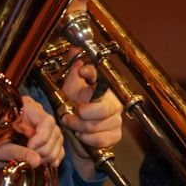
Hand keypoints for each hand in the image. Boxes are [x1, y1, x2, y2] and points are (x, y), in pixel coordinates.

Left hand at [0, 96, 64, 168]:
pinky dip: (55, 156)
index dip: (42, 137)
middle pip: (54, 131)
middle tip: (33, 158)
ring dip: (50, 154)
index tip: (30, 147)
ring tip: (36, 161)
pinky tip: (48, 163)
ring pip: (58, 139)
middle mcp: (37, 114)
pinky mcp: (45, 137)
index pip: (46, 121)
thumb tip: (36, 161)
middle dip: (46, 148)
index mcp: (25, 108)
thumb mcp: (0, 147)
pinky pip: (58, 146)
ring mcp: (42, 126)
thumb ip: (18, 152)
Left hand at [61, 60, 122, 177]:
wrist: (75, 135)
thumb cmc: (73, 109)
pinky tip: (82, 135)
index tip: (81, 72)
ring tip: (73, 125)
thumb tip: (75, 47)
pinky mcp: (115, 136)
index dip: (90, 74)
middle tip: (69, 115)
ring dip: (80, 127)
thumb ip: (74, 67)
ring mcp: (116, 121)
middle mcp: (113, 104)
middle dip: (82, 114)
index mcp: (103, 89)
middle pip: (104, 109)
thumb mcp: (70, 87)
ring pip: (98, 126)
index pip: (100, 76)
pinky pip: (102, 139)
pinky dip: (87, 139)